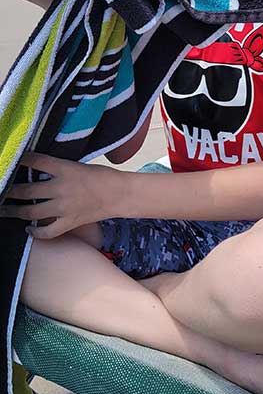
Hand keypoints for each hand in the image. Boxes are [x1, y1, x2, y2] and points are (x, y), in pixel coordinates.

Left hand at [1, 152, 125, 238]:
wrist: (119, 194)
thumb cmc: (102, 176)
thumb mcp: (78, 165)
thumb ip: (58, 168)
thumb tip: (38, 170)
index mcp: (64, 169)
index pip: (36, 161)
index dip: (22, 160)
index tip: (13, 161)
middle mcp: (61, 188)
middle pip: (27, 191)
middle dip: (10, 191)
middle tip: (2, 192)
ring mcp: (64, 208)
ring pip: (31, 212)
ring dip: (15, 212)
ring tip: (4, 210)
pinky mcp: (69, 222)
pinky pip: (47, 232)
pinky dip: (35, 232)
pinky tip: (28, 229)